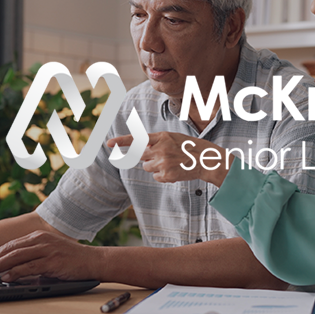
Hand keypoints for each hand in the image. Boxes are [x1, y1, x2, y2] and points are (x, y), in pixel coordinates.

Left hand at [0, 231, 100, 281]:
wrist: (93, 260)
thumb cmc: (71, 259)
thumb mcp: (48, 253)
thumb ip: (31, 258)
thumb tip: (9, 270)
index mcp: (37, 236)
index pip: (9, 245)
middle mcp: (40, 240)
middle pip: (9, 250)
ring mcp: (47, 249)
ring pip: (16, 257)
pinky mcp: (53, 260)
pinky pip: (29, 266)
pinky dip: (15, 272)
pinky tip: (5, 278)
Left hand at [108, 132, 231, 186]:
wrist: (206, 160)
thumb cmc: (190, 147)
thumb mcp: (173, 138)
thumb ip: (157, 141)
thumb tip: (141, 150)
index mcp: (161, 137)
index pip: (137, 139)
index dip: (121, 142)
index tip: (108, 144)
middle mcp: (159, 148)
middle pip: (141, 156)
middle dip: (148, 157)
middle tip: (163, 156)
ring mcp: (162, 162)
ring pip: (147, 168)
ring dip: (156, 167)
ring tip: (172, 164)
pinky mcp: (165, 174)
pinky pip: (156, 177)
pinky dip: (163, 176)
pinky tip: (174, 171)